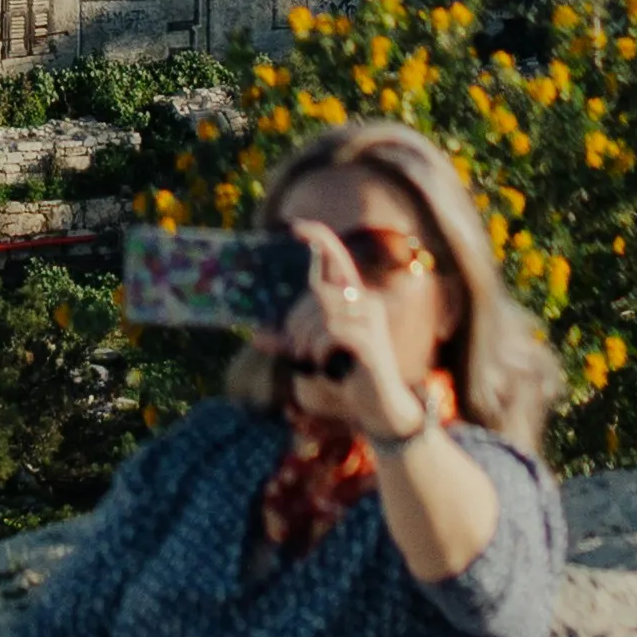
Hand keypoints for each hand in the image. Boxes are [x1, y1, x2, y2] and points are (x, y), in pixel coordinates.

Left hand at [281, 227, 440, 449]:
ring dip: (305, 339)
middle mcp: (365, 302)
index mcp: (354, 299)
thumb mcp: (313, 354)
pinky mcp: (369, 339)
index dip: (319, 239)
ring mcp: (370, 319)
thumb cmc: (348, 378)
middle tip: (295, 349)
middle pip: (316, 294)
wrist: (380, 411)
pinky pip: (330, 333)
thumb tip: (256, 336)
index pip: (337, 259)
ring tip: (309, 358)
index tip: (296, 225)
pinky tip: (324, 364)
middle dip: (296, 323)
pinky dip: (318, 350)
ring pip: (321, 313)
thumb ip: (290, 342)